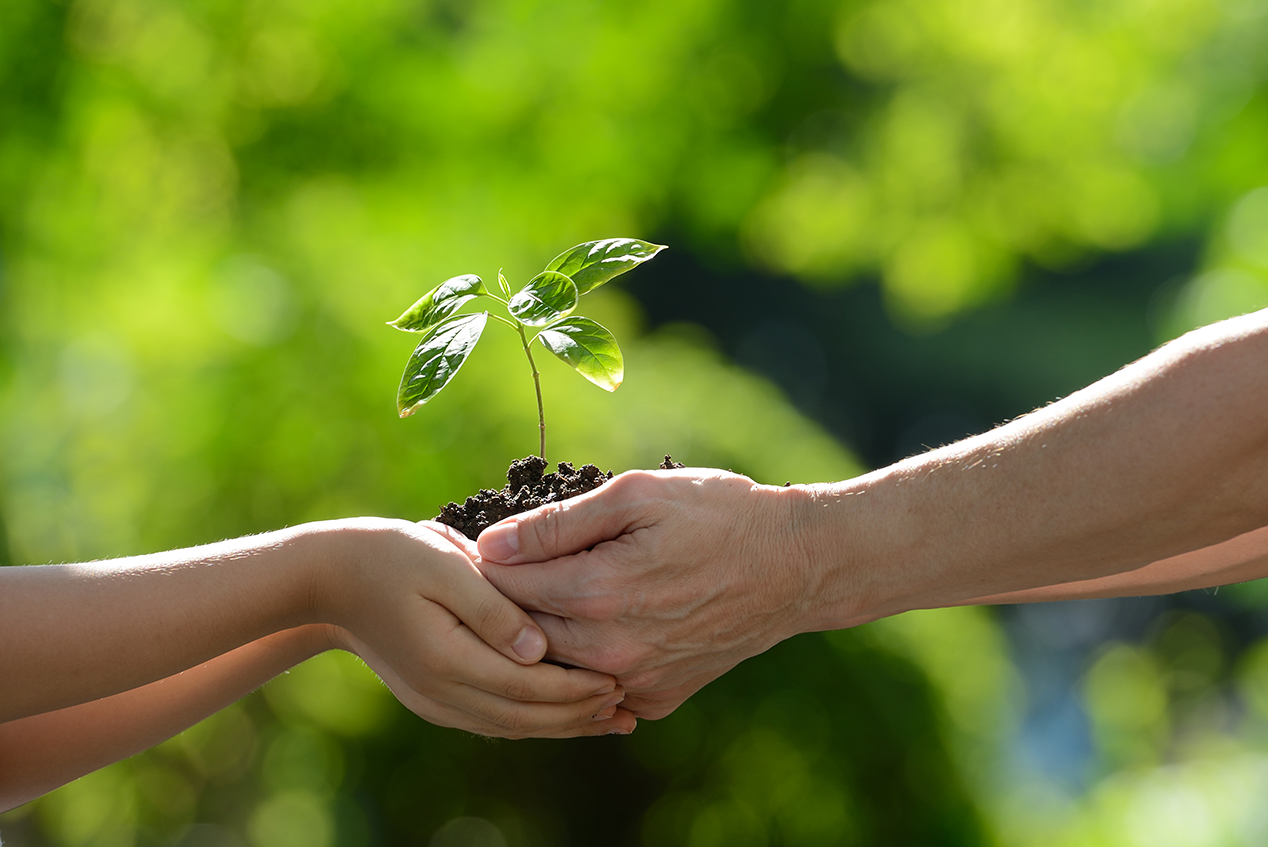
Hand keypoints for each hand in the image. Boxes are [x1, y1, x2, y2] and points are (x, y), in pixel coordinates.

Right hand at [314, 518, 634, 737]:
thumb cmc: (390, 556)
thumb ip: (493, 608)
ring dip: (561, 725)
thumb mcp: (444, 565)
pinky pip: (492, 720)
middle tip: (628, 708)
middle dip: (578, 715)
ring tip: (608, 719)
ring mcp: (436, 701)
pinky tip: (559, 713)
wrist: (330, 579)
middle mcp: (442, 693)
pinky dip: (532, 721)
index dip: (576, 688)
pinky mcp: (434, 699)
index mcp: (448, 659)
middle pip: (525, 717)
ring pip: (511, 726)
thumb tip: (539, 650)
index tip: (618, 680)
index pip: (527, 686)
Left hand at [474, 469, 812, 718]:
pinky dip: (580, 662)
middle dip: (497, 601)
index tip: (465, 543)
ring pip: (553, 667)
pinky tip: (582, 628)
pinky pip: (595, 688)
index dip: (480, 561)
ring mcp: (635, 682)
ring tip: (530, 595)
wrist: (795, 566)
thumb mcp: (638, 496)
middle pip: (519, 633)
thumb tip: (493, 543)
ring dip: (533, 635)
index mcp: (598, 592)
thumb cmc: (718, 515)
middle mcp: (611, 649)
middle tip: (484, 569)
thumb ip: (560, 524)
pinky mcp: (657, 698)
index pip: (504, 585)